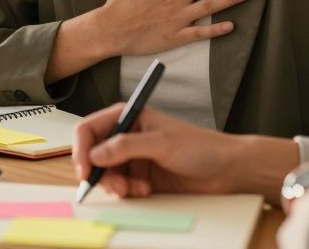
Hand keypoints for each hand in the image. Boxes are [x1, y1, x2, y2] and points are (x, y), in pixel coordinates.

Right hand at [72, 104, 247, 197]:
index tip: (85, 169)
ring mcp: (133, 157)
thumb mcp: (162, 143)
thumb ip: (126, 147)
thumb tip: (95, 154)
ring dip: (116, 185)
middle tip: (115, 186)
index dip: (81, 149)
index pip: (90, 128)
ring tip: (135, 189)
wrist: (226, 170)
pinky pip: (120, 186)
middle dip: (100, 173)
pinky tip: (145, 190)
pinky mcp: (140, 176)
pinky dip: (127, 192)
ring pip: (105, 174)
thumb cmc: (201, 147)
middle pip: (93, 155)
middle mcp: (127, 136)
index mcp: (129, 116)